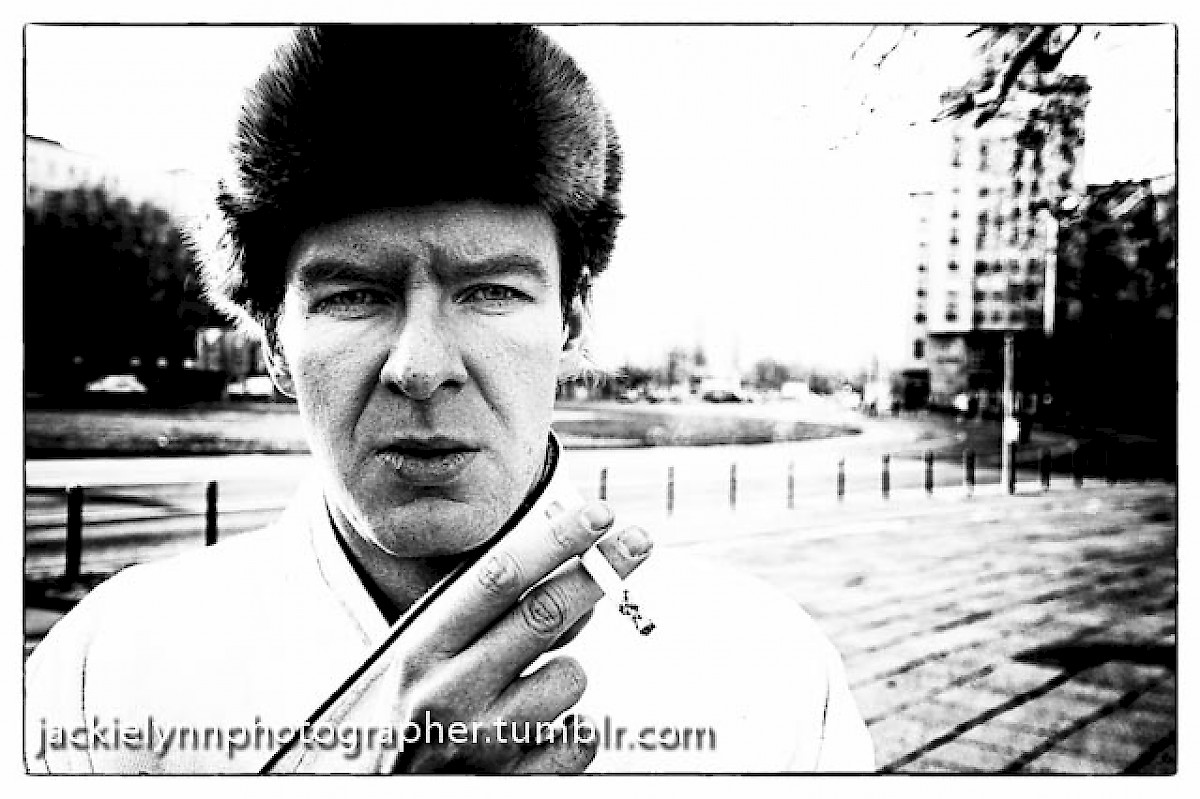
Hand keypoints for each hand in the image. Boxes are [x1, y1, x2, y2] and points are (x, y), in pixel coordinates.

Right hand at [387, 501, 651, 772]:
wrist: (380, 798)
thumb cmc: (413, 721)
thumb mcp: (423, 659)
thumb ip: (483, 617)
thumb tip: (569, 569)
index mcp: (424, 651)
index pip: (499, 578)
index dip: (556, 540)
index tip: (596, 515)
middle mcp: (451, 694)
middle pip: (545, 614)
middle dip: (599, 572)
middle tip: (636, 542)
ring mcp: (486, 743)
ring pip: (571, 677)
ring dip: (567, 673)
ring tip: (529, 693)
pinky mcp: (518, 783)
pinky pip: (582, 738)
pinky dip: (574, 730)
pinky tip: (542, 735)